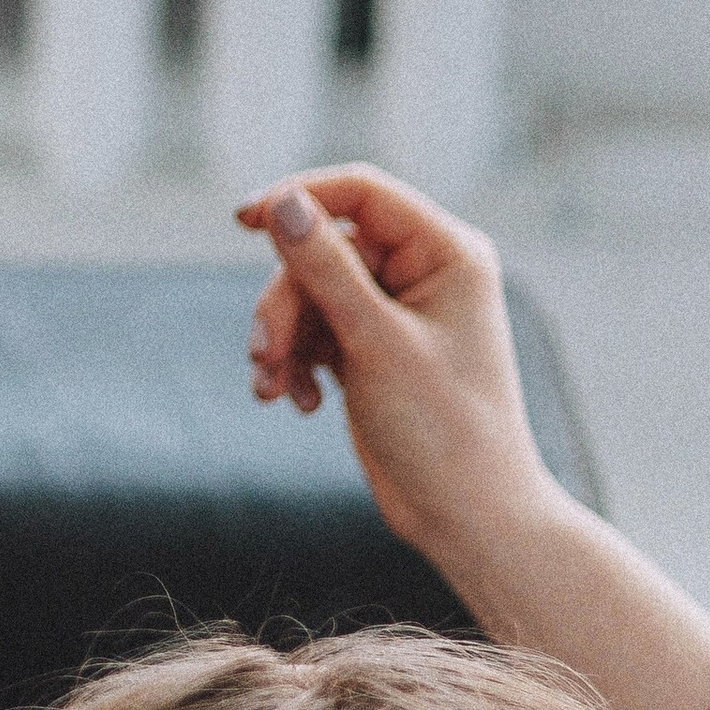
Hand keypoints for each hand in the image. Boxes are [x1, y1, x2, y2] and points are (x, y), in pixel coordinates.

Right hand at [235, 167, 709, 709]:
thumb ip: (326, 267)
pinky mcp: (370, 349)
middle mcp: (423, 272)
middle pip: (321, 248)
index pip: (361, 192)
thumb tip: (284, 202)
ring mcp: (394, 311)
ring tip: (271, 389)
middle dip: (284, 302)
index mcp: (447, 253)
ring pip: (307, 292)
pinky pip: (311, 329)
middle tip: (263, 355)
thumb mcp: (376, 343)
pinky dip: (293, 362)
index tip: (243, 220)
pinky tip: (293, 403)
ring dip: (281, 338)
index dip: (300, 197)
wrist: (466, 517)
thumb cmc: (443, 430)